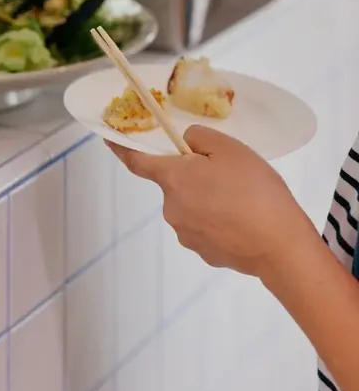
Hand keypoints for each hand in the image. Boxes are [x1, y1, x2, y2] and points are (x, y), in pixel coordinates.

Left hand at [106, 125, 315, 279]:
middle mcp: (171, 207)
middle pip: (175, 184)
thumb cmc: (256, 192)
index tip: (109, 139)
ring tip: (242, 201)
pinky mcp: (203, 252)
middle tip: (228, 176)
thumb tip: (185, 144)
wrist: (281, 248)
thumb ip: (200, 138)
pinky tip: (243, 222)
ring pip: (192, 207)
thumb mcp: (231, 149)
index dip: (121, 148)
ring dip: (208, 201)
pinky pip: (206, 228)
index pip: (136, 161)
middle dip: (194, 178)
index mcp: (173, 179)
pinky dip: (219, 223)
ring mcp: (185, 233)